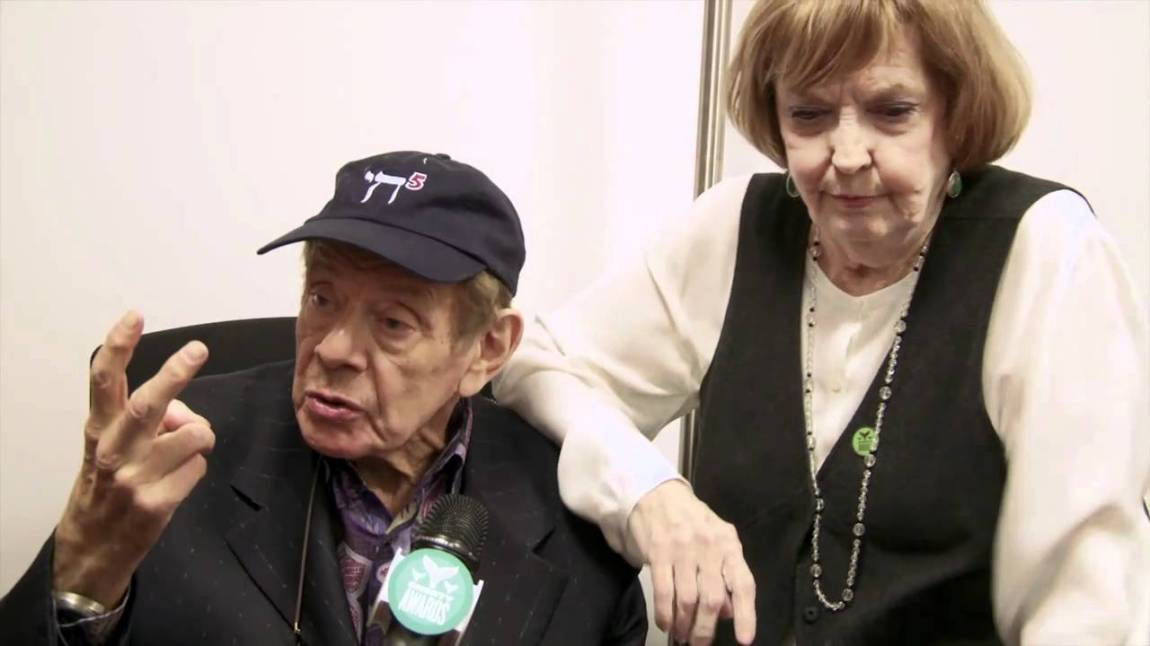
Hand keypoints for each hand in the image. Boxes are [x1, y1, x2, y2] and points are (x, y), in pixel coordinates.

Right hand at [52, 311, 213, 606]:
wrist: (91, 552)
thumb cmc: (104, 493)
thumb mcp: (108, 451)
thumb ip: (141, 421)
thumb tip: (179, 407)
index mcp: (98, 432)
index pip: (104, 381)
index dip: (118, 346)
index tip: (134, 318)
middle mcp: (113, 452)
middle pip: (149, 403)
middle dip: (176, 373)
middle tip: (197, 350)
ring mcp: (135, 479)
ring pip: (193, 434)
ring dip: (199, 438)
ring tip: (182, 454)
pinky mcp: (158, 503)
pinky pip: (199, 467)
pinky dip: (195, 470)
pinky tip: (175, 484)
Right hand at [627, 480, 754, 644]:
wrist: (656, 493)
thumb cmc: (691, 520)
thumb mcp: (716, 540)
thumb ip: (726, 574)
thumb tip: (728, 611)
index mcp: (728, 544)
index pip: (743, 584)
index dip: (746, 614)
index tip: (744, 639)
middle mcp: (709, 547)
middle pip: (712, 599)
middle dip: (705, 629)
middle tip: (699, 644)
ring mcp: (682, 550)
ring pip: (687, 600)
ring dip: (683, 625)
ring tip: (681, 636)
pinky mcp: (658, 552)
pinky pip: (664, 592)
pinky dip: (665, 614)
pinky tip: (666, 623)